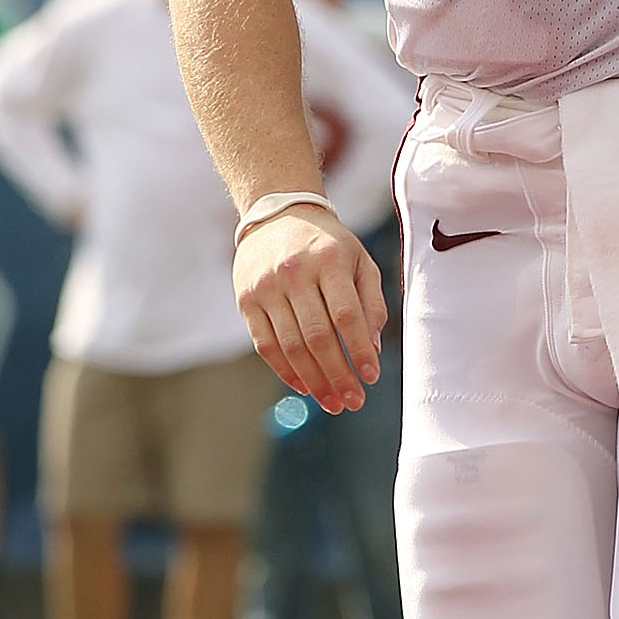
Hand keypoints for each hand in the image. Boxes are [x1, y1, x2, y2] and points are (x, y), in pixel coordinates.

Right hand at [234, 203, 386, 415]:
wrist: (277, 216)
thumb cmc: (328, 245)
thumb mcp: (360, 261)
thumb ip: (371, 302)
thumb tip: (371, 348)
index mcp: (329, 260)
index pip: (345, 314)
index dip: (358, 350)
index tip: (372, 376)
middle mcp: (294, 273)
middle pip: (317, 336)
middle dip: (338, 374)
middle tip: (353, 400)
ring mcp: (266, 287)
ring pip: (290, 345)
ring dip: (313, 380)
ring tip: (333, 402)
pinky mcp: (246, 300)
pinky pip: (265, 344)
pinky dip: (285, 370)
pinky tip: (304, 387)